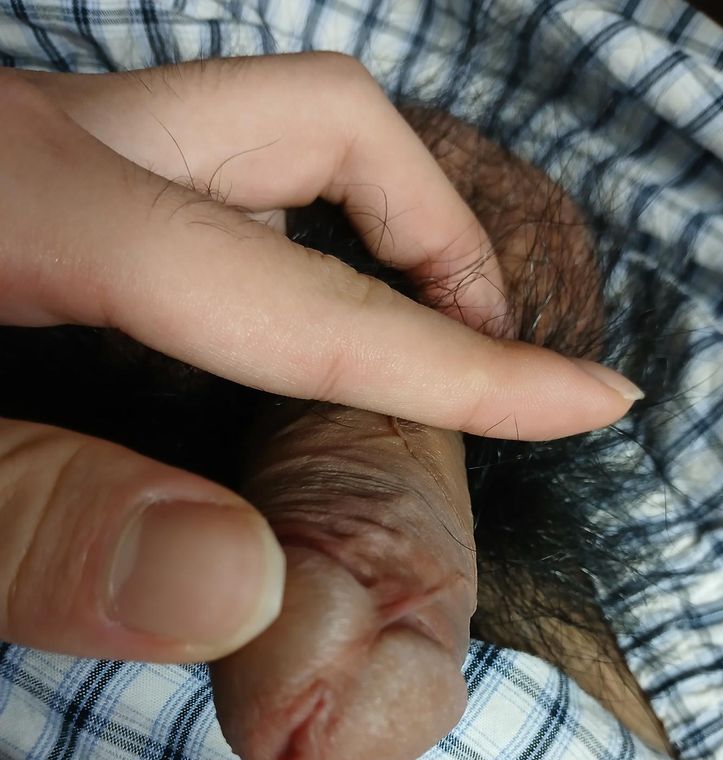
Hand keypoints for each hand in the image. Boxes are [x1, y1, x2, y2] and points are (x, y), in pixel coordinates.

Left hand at [0, 55, 640, 664]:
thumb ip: (47, 527)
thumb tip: (245, 590)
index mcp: (20, 198)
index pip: (297, 293)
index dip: (452, 365)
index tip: (583, 400)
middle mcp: (50, 138)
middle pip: (322, 122)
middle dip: (439, 237)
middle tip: (481, 351)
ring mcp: (45, 144)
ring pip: (266, 130)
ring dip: (369, 230)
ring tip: (406, 348)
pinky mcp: (33, 175)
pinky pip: (203, 172)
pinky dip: (285, 244)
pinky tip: (279, 342)